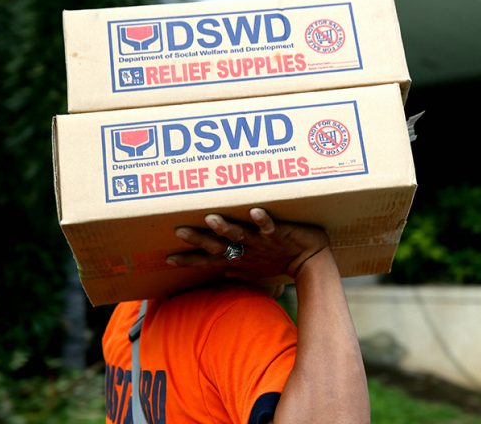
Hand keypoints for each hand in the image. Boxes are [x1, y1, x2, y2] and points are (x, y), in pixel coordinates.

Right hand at [166, 208, 328, 279]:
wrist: (311, 263)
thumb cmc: (282, 262)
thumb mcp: (256, 269)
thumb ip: (237, 268)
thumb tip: (221, 269)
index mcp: (239, 257)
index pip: (209, 259)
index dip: (190, 259)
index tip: (168, 257)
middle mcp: (247, 249)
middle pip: (218, 245)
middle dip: (199, 238)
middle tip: (179, 230)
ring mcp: (262, 242)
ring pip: (240, 234)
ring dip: (225, 227)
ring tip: (211, 218)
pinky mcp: (279, 234)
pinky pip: (270, 227)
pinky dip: (263, 220)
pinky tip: (256, 211)